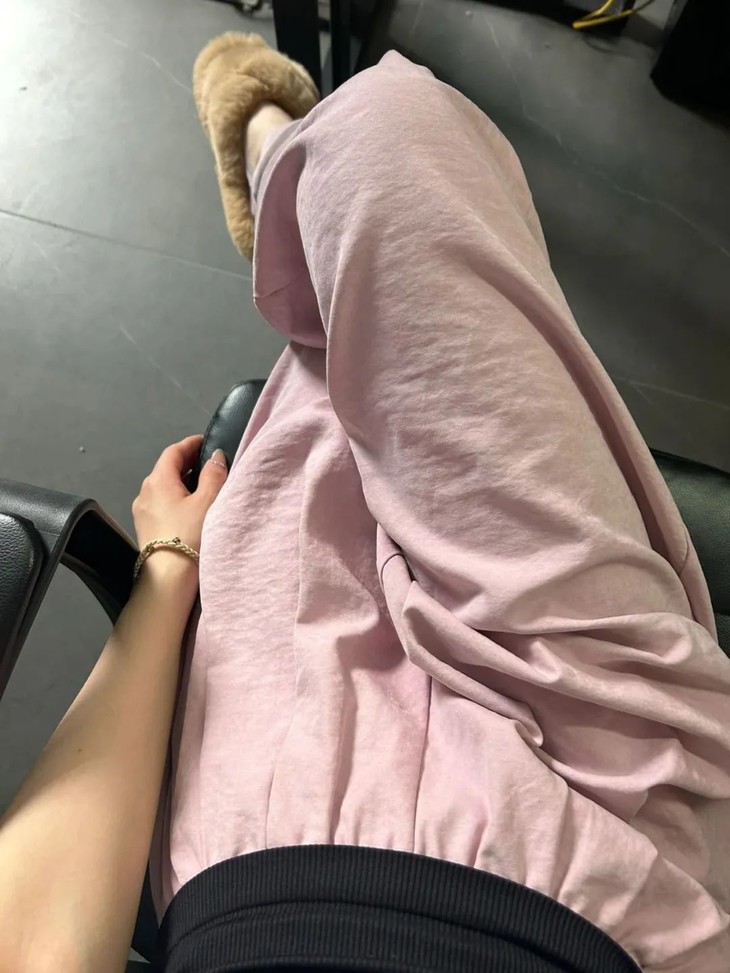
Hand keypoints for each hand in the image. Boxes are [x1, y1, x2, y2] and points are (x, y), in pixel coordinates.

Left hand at [132, 435, 227, 584]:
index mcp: (158, 480)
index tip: (206, 441)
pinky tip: (189, 508)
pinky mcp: (145, 527)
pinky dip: (175, 498)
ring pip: (163, 487)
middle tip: (208, 463)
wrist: (168, 578)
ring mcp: (142, 511)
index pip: (173, 452)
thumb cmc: (189, 535)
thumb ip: (213, 475)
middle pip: (166, 469)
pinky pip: (161, 503)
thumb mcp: (208, 501)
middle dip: (186, 463)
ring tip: (202, 486)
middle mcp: (145, 491)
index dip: (190, 443)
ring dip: (181, 482)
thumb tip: (215, 456)